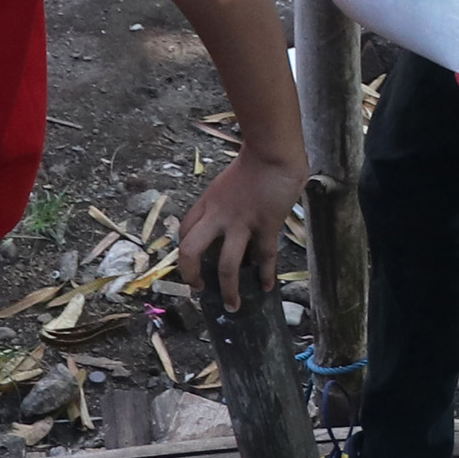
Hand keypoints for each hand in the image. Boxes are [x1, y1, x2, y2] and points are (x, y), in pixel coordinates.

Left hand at [176, 149, 304, 308]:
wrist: (273, 152)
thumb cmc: (255, 160)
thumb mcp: (227, 183)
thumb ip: (225, 203)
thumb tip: (233, 220)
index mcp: (206, 202)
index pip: (184, 230)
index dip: (185, 251)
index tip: (192, 263)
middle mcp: (217, 216)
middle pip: (191, 251)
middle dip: (191, 275)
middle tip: (199, 289)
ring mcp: (240, 224)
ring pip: (226, 266)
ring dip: (229, 289)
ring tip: (233, 305)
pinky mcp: (264, 228)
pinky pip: (264, 259)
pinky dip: (266, 276)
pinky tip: (267, 287)